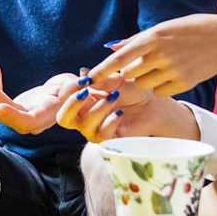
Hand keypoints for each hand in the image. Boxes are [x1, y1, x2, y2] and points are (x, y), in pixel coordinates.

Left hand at [0, 65, 78, 135]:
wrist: (67, 94)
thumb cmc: (74, 88)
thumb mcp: (75, 85)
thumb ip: (74, 86)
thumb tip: (82, 83)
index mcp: (46, 117)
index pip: (26, 122)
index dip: (12, 116)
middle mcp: (32, 122)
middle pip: (8, 116)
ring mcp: (22, 116)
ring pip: (0, 109)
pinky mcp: (15, 109)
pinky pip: (0, 101)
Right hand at [55, 77, 198, 143]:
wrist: (153, 104)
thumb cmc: (132, 89)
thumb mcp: (116, 79)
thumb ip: (100, 78)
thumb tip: (83, 74)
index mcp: (81, 101)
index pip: (63, 98)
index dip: (68, 89)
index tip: (83, 79)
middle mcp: (84, 118)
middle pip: (63, 118)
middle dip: (71, 104)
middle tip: (85, 91)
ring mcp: (95, 130)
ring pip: (84, 126)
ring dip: (98, 109)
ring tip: (114, 96)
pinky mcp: (109, 140)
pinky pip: (101, 136)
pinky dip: (109, 122)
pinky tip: (120, 113)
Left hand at [89, 15, 216, 97]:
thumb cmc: (191, 30)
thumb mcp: (164, 28)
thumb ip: (136, 39)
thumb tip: (110, 47)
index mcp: (154, 37)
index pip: (120, 57)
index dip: (102, 70)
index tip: (87, 79)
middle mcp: (162, 54)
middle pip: (130, 74)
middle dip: (129, 73)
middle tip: (137, 67)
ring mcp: (174, 70)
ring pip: (144, 84)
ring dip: (145, 79)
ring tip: (160, 66)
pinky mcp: (184, 83)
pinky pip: (160, 91)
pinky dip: (160, 86)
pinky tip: (172, 73)